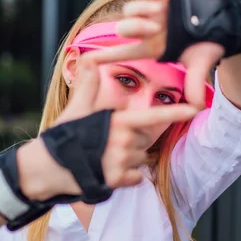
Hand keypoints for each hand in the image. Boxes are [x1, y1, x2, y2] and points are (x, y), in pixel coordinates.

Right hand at [17, 59, 197, 200]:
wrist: (44, 168)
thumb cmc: (62, 136)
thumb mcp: (75, 108)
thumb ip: (88, 85)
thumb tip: (89, 59)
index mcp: (117, 121)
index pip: (152, 116)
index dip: (175, 112)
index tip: (195, 108)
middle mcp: (122, 141)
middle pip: (144, 140)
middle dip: (132, 141)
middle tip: (107, 143)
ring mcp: (119, 162)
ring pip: (140, 159)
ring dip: (129, 159)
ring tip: (104, 157)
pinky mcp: (114, 180)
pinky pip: (134, 177)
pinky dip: (126, 176)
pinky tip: (109, 171)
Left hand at [84, 0, 224, 109]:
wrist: (224, 24)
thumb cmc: (208, 47)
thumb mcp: (199, 65)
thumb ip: (194, 83)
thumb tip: (197, 106)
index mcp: (152, 48)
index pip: (125, 54)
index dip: (107, 56)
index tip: (88, 60)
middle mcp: (149, 29)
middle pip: (124, 28)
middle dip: (136, 27)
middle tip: (156, 28)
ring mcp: (154, 11)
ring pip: (132, 8)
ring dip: (144, 9)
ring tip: (162, 9)